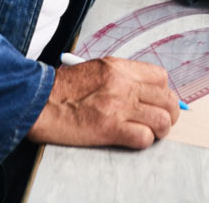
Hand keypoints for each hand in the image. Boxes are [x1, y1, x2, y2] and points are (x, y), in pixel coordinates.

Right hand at [26, 57, 179, 148]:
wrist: (39, 101)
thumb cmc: (63, 88)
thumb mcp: (95, 69)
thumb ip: (120, 77)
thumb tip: (142, 91)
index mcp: (118, 67)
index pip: (160, 77)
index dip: (163, 92)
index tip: (158, 101)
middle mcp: (123, 83)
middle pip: (167, 98)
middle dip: (169, 113)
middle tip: (160, 120)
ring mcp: (119, 106)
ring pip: (162, 119)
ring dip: (159, 130)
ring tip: (149, 132)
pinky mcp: (110, 129)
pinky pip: (144, 137)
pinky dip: (143, 141)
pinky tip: (132, 138)